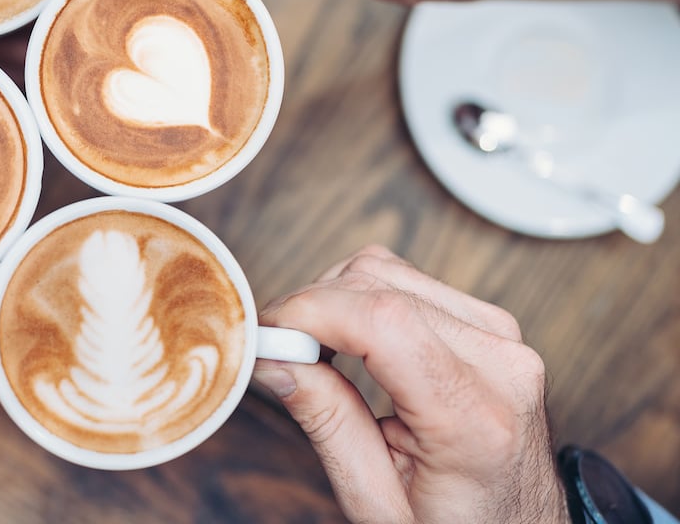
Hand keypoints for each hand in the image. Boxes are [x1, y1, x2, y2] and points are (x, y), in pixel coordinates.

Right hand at [252, 246, 567, 523]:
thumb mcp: (375, 497)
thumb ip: (325, 420)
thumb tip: (272, 356)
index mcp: (473, 420)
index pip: (383, 322)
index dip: (308, 312)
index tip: (264, 334)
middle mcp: (500, 365)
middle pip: (378, 285)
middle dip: (310, 307)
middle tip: (276, 349)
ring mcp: (503, 338)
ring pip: (388, 270)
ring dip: (334, 299)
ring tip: (313, 349)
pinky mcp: (493, 324)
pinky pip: (410, 281)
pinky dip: (363, 299)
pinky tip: (349, 340)